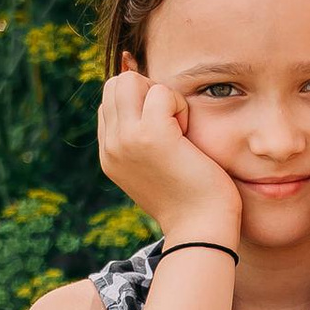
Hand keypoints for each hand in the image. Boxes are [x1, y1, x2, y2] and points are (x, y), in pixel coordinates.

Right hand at [97, 71, 241, 249]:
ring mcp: (126, 139)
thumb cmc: (190, 198)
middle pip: (116, 84)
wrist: (200, 229)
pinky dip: (180, 105)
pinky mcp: (151, 135)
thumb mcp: (155, 168)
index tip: (165, 131)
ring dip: (161, 96)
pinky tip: (187, 133)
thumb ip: (142, 138)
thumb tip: (150, 100)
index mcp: (109, 154)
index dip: (141, 104)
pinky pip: (161, 92)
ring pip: (131, 81)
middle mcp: (111, 146)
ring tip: (178, 128)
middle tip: (172, 124)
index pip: (110, 102)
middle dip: (147, 92)